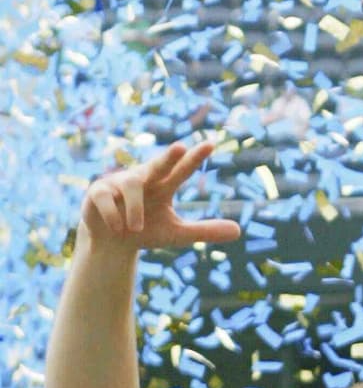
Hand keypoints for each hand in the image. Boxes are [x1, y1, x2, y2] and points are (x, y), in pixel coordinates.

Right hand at [78, 142, 239, 255]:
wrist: (112, 243)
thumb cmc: (146, 231)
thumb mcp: (177, 233)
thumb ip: (205, 230)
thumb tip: (240, 231)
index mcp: (163, 185)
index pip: (182, 169)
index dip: (194, 158)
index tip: (211, 144)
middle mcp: (144, 179)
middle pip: (157, 164)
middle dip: (168, 157)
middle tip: (180, 148)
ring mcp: (119, 183)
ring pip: (132, 187)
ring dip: (136, 211)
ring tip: (136, 228)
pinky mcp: (98, 192)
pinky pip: (107, 200)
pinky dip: (115, 216)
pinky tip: (118, 228)